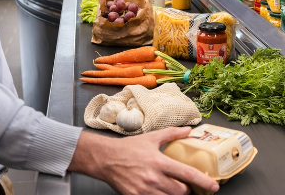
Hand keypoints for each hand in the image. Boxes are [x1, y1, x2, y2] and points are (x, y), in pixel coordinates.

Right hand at [69, 127, 219, 194]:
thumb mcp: (151, 137)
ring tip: (170, 186)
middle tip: (184, 183)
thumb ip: (172, 134)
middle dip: (186, 189)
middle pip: (180, 191)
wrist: (106, 159)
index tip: (213, 186)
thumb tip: (189, 131)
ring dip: (174, 193)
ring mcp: (145, 190)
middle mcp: (153, 177)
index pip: (187, 173)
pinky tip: (157, 189)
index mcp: (158, 161)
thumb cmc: (128, 148)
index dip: (203, 181)